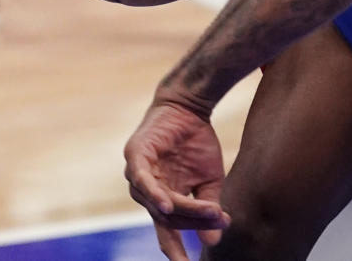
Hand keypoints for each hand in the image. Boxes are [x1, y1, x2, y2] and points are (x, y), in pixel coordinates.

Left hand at [124, 100, 229, 258]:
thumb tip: (214, 241)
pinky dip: (154, 193)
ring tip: (206, 215)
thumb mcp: (210, 178)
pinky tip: (166, 203)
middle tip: (215, 225)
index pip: (168, 231)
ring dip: (182, 209)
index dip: (177, 250)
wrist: (190, 105)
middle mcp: (147, 192)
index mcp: (163, 199)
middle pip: (168, 218)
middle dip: (193, 223)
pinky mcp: (135, 156)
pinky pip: (142, 180)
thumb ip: (208, 207)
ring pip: (159, 202)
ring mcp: (138, 175)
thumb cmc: (197, 141)